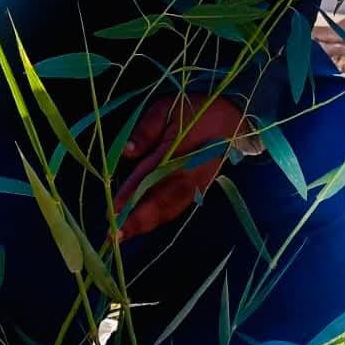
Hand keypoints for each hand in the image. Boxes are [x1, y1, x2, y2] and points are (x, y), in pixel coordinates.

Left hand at [114, 94, 246, 241]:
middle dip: (136, 221)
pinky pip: (177, 208)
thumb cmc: (196, 109)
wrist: (232, 117)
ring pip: (169, 210)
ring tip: (123, 235)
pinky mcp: (199, 189)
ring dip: (146, 225)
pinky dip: (159, 219)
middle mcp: (188, 176)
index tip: (112, 212)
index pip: (148, 178)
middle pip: (160, 203)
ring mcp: (196, 185)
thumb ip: (146, 129)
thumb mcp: (166, 108)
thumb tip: (127, 152)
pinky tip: (143, 225)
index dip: (130, 196)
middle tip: (112, 237)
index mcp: (179, 154)